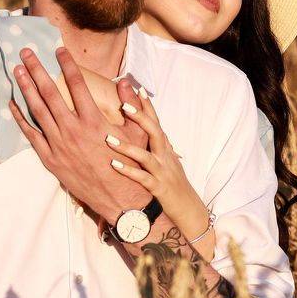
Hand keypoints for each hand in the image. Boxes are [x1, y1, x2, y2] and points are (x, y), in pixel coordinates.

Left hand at [9, 47, 150, 222]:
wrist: (120, 199)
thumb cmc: (131, 166)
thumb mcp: (138, 134)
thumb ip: (131, 106)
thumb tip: (125, 82)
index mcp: (94, 121)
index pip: (76, 84)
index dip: (67, 64)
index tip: (58, 50)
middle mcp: (73, 130)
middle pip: (50, 93)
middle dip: (36, 69)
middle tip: (25, 52)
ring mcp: (59, 145)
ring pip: (37, 111)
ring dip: (26, 88)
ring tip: (17, 70)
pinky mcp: (50, 159)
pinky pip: (31, 135)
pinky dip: (21, 118)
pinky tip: (13, 104)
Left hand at [105, 80, 210, 237]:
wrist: (188, 209)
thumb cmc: (171, 184)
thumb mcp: (165, 160)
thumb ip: (153, 144)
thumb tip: (142, 128)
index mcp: (164, 148)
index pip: (156, 122)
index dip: (148, 105)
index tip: (137, 88)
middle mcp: (165, 156)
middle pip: (154, 132)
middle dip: (140, 117)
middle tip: (124, 105)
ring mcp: (163, 172)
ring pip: (146, 155)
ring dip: (127, 146)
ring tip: (108, 138)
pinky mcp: (159, 189)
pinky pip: (143, 178)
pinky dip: (128, 171)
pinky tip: (113, 166)